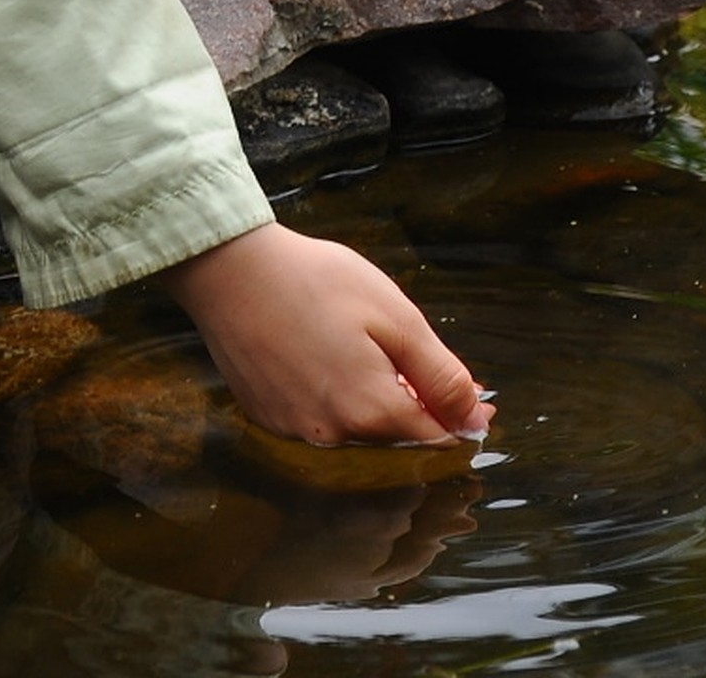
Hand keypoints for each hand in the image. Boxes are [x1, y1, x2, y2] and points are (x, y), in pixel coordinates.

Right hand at [157, 223, 494, 445]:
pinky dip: (328, 395)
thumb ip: (441, 376)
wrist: (229, 269)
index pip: (437, 437)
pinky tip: (315, 352)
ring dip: (366, 399)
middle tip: (397, 347)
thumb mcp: (395, 317)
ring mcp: (294, 430)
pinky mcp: (267, 416)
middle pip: (394, 435)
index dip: (456, 412)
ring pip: (354, 428)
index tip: (460, 384)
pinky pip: (316, 419)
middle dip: (409, 401)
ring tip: (349, 342)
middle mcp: (331, 435)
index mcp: (371, 412)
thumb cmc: (315, 281)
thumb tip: (476, 420)